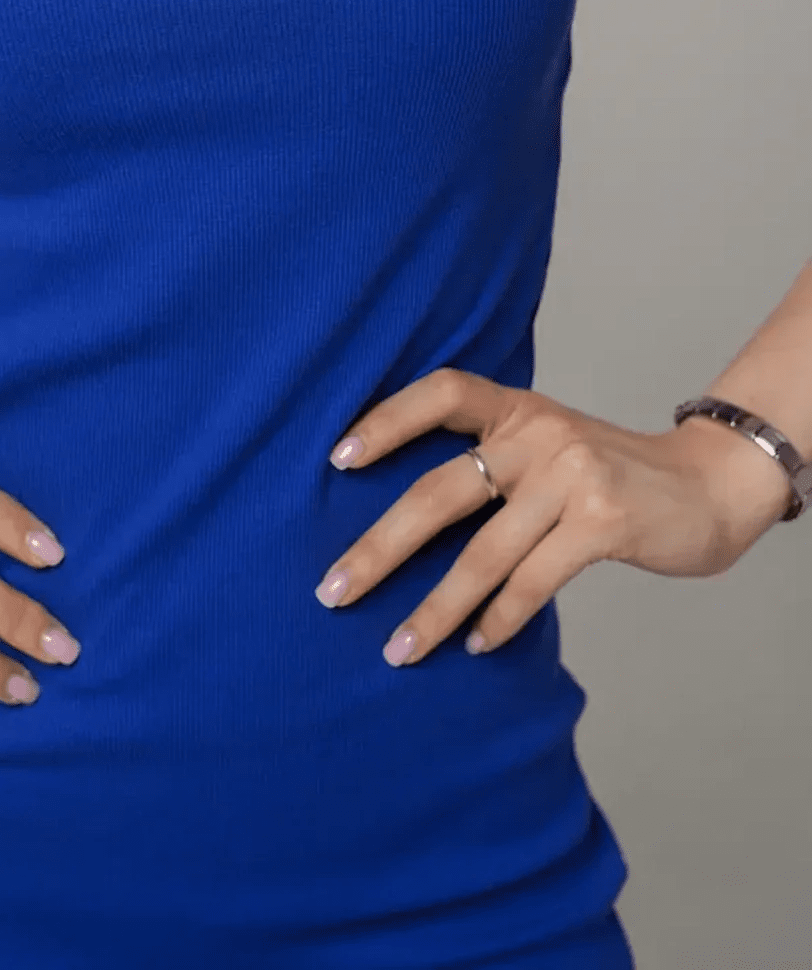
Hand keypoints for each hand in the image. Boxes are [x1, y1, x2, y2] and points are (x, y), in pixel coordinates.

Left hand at [314, 368, 792, 665]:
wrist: (707, 486)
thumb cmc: (609, 474)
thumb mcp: (548, 446)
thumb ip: (492, 464)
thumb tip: (399, 523)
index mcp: (516, 408)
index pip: (440, 394)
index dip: (386, 421)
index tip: (336, 460)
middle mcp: (537, 433)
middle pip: (439, 492)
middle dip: (379, 548)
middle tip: (334, 591)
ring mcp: (571, 476)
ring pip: (482, 554)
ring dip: (434, 609)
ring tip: (398, 648)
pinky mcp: (602, 522)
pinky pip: (531, 581)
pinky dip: (499, 619)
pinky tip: (476, 644)